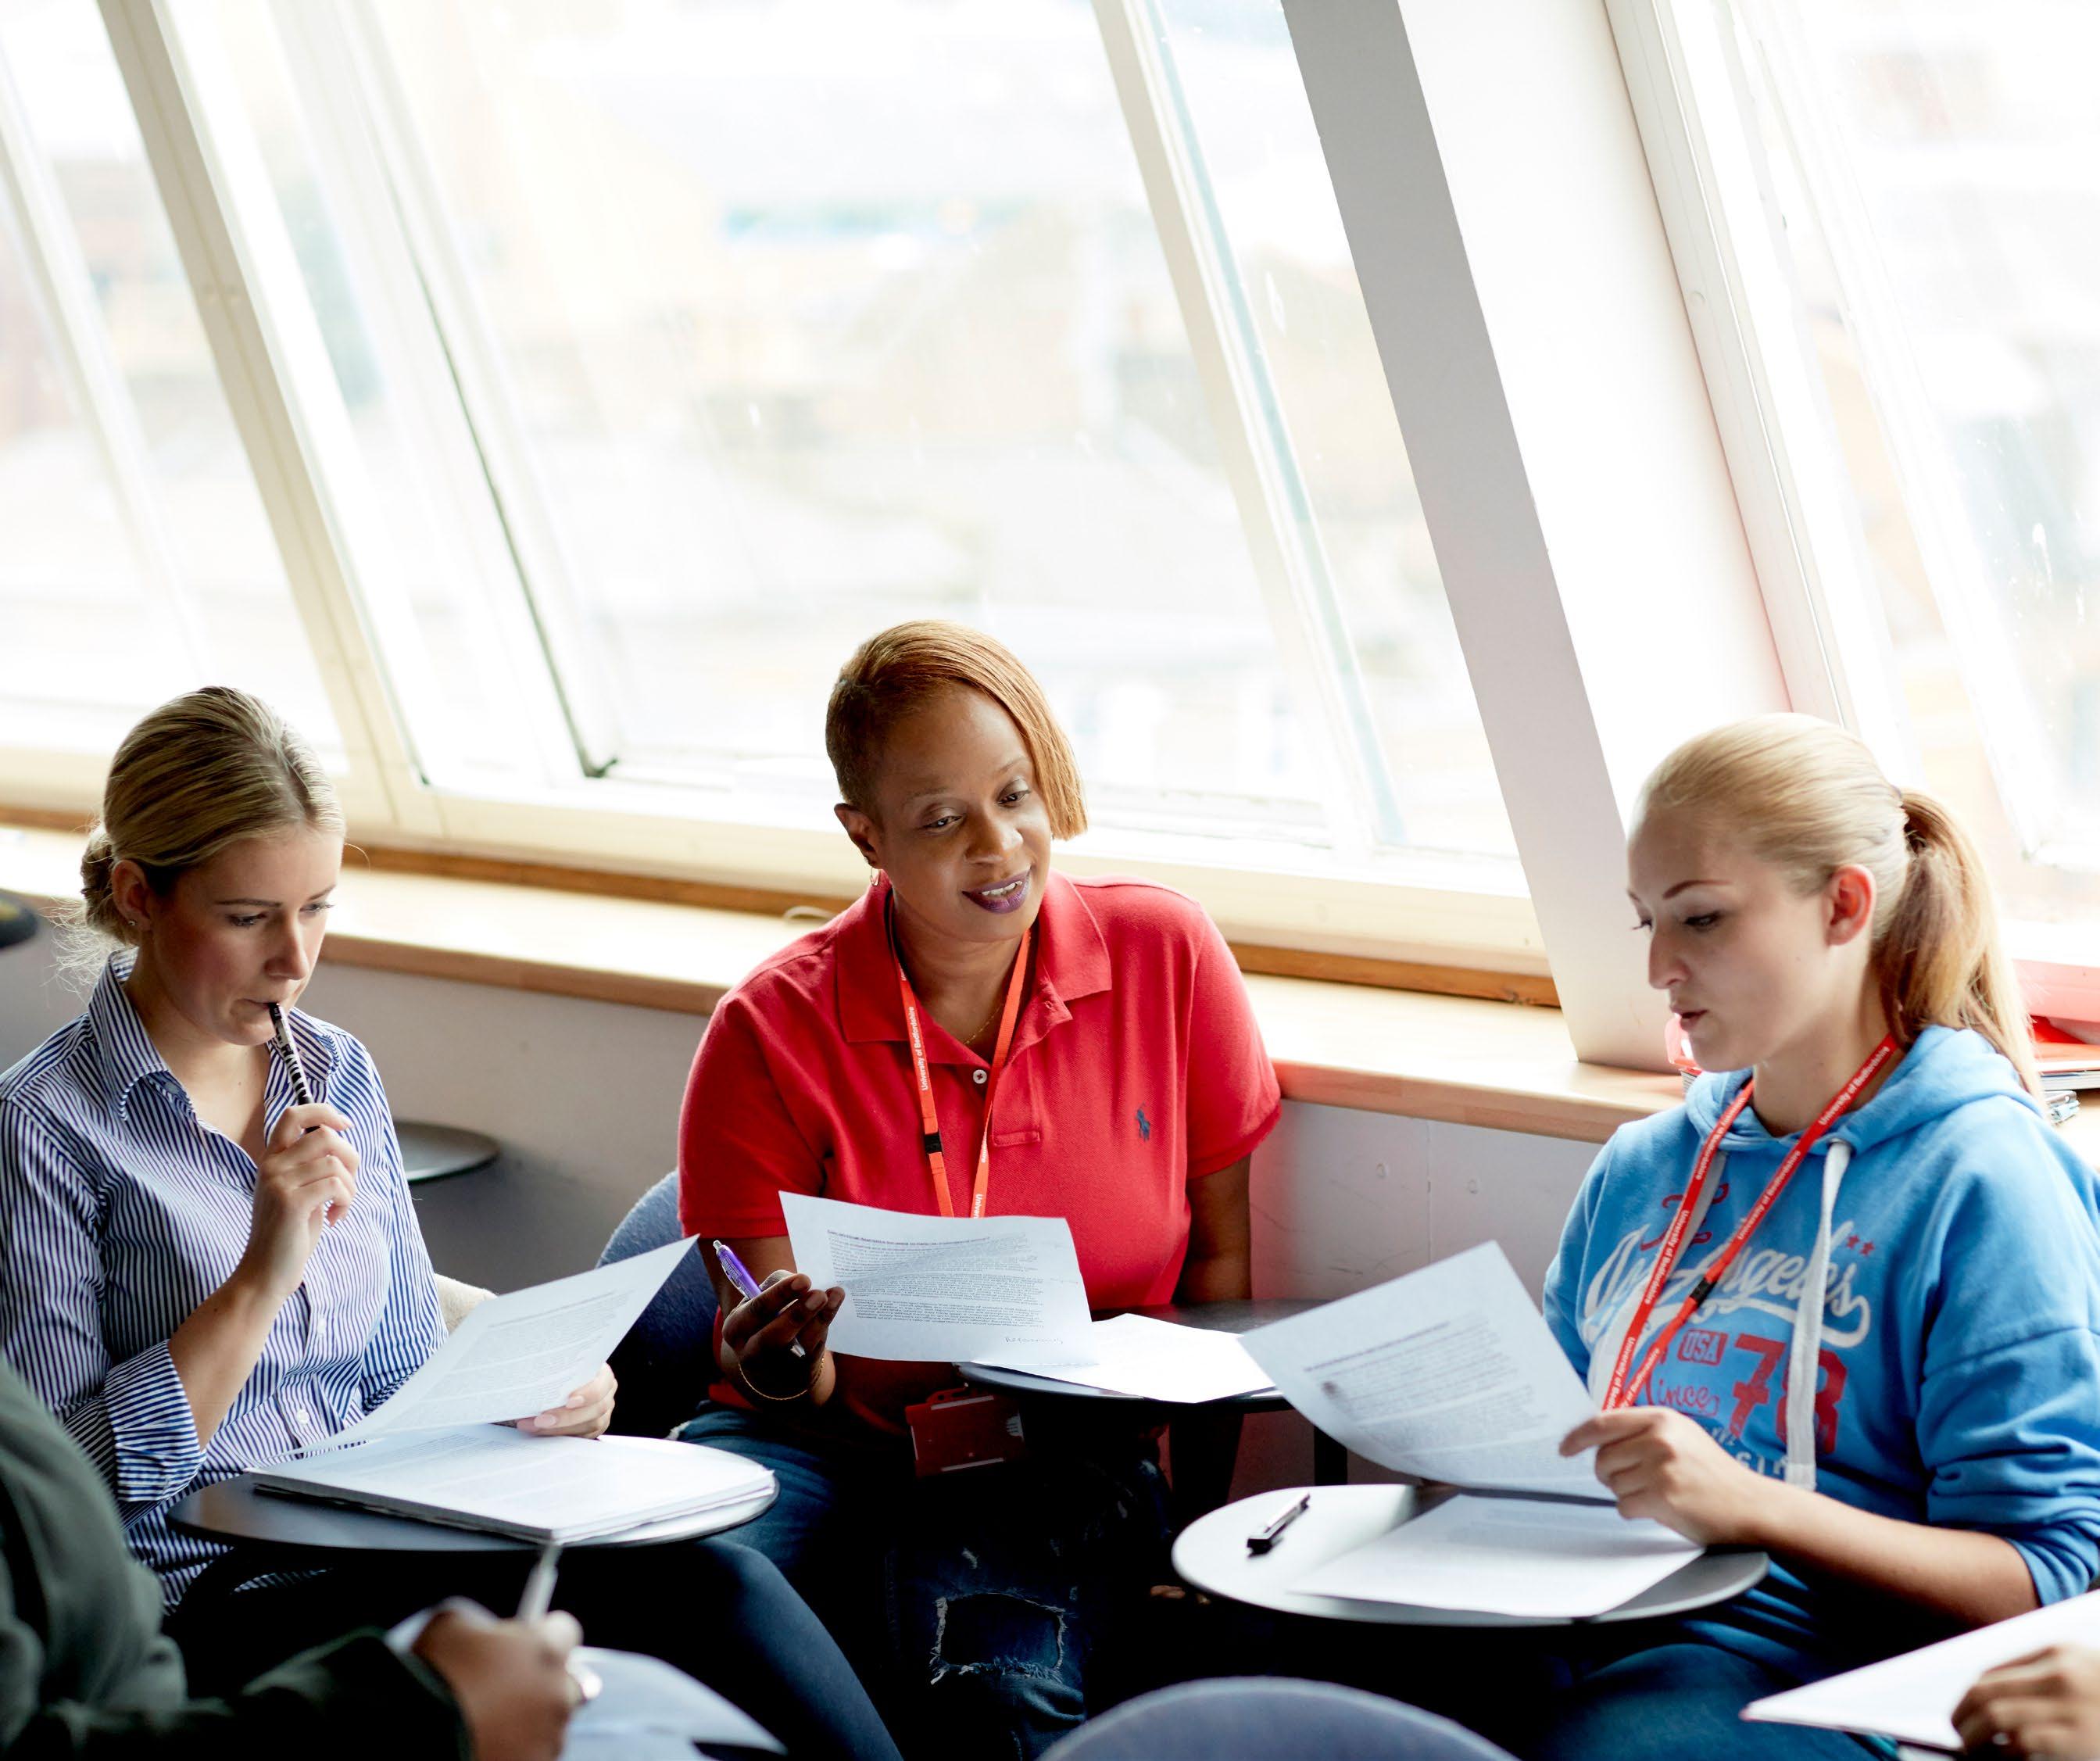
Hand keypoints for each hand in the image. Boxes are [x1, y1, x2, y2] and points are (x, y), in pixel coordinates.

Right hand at [236, 1102, 358, 1303]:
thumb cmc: (288, 1233)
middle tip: (347, 1186)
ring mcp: (278, 1182)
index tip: (346, 1125)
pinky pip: (335, 1184)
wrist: (265, 1273)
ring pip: (334, 1161)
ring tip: (340, 1207)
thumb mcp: (298, 1191)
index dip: (324, 1112)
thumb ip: (311, 1166)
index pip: (293, 1114)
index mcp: (272, 1160)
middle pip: (325, 1135)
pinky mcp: (290, 1201)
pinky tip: (334, 1219)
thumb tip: (341, 1139)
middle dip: (350, 1158)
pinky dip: (345, 1200)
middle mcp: (272, 1165)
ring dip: (349, 1186)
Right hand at [412, 1605, 581, 1760]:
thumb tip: (483, 1637)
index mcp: (546, 1651)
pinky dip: (514, 1751)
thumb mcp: (452, 1627)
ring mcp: (548, 1739)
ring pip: (549, 1725)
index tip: (525, 1642)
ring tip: (487, 1724)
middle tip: (510, 1689)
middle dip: (544, 1683)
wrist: (414, 1736)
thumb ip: (483, 1628)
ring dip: (528, 1722)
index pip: (565, 1631)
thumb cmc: (431, 1675)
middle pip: (567, 1682)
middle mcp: (557, 1695)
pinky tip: (484, 1744)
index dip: (542, 1635)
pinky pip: (532, 1755)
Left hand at [521, 1363, 616, 1436]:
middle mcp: (607, 1394)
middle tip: (540, 1420)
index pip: (602, 1385)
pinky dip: (561, 1435)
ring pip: (590, 1425)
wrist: (563, 1381)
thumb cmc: (562, 1370)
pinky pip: (582, 1436)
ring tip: (534, 1426)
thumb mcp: (564, 1365)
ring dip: (559, 1428)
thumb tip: (536, 1375)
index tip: (569, 1401)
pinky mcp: (594, 1427)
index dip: (588, 1394)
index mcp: (603, 1374)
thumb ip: (559, 1369)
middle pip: (596, 1409)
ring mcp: (603, 1413)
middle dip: (566, 1417)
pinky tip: (542, 1431)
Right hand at [720, 1267, 841, 1395]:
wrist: (767, 1363)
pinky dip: (825, 1322)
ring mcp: (776, 1366)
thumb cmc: (763, 1320)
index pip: (757, 1310)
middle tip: (818, 1294)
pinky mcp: (797, 1371)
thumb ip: (775, 1288)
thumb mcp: (757, 1304)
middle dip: (798, 1314)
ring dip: (818, 1318)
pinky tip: (835, 1301)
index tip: (803, 1279)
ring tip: (830, 1296)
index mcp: (736, 1328)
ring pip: (800, 1343)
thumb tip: (801, 1283)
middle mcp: (752, 1351)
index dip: (780, 1294)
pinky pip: (814, 1347)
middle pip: (774, 1336)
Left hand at [1561, 1408, 1776, 1544]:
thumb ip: (1643, 1431)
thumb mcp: (1681, 1436)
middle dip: (1610, 1474)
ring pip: (1612, 1484)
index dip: (1578, 1437)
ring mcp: (1660, 1467)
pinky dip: (1636, 1511)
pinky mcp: (1662, 1496)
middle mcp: (1659, 1438)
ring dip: (1627, 1493)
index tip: (1565, 1448)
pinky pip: (1624, 1506)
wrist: (1750, 1504)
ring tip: (1657, 1492)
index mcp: (1661, 1418)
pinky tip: (1660, 1508)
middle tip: (1637, 1481)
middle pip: (1602, 1458)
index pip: (1603, 1423)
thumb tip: (1596, 1437)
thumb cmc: (1713, 1473)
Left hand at [1954, 1646, 2099, 1757]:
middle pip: (1984, 1692)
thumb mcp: (2085, 1670)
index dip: (1968, 1699)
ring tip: (1974, 1753)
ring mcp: (2068, 1705)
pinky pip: (2024, 1742)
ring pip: (1995, 1716)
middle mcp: (2057, 1674)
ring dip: (1975, 1739)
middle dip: (1961, 1717)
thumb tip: (1998, 1700)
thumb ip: (2047, 1677)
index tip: (1964, 1716)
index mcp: (2056, 1652)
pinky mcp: (2080, 1737)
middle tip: (1959, 1736)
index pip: (1991, 1674)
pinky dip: (2006, 1755)